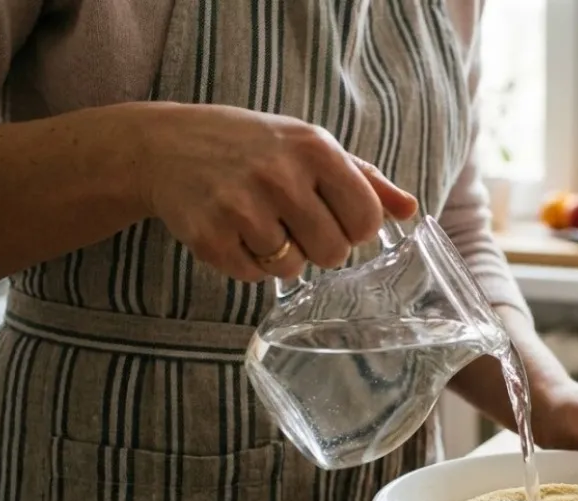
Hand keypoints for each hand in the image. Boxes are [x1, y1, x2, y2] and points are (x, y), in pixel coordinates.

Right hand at [135, 103, 417, 281]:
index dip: (356, 228)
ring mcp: (240, 206)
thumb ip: (364, 179)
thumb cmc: (253, 147)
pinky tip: (234, 232)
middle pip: (334, 252)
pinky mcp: (209, 236)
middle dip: (320, 247)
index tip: (337, 217)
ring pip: (292, 268)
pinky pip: (253, 276)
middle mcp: (279, 174)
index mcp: (314, 148)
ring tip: (260, 223)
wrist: (166, 146)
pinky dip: (248, 264)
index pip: (367, 218)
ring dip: (281, 256)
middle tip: (295, 223)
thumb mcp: (309, 146)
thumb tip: (411, 209)